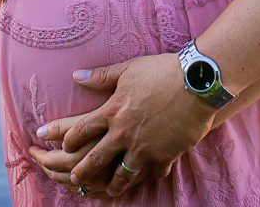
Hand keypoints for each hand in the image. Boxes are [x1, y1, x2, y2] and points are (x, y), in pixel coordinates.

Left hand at [34, 54, 216, 196]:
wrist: (196, 83)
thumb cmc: (161, 71)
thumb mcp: (128, 69)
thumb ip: (101, 76)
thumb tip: (75, 75)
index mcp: (112, 111)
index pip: (82, 130)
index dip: (69, 139)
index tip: (63, 147)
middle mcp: (124, 133)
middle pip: (95, 158)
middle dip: (82, 171)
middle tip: (75, 180)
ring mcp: (144, 148)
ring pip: (122, 174)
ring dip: (113, 184)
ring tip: (108, 190)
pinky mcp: (165, 155)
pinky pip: (152, 173)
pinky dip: (148, 177)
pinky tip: (146, 180)